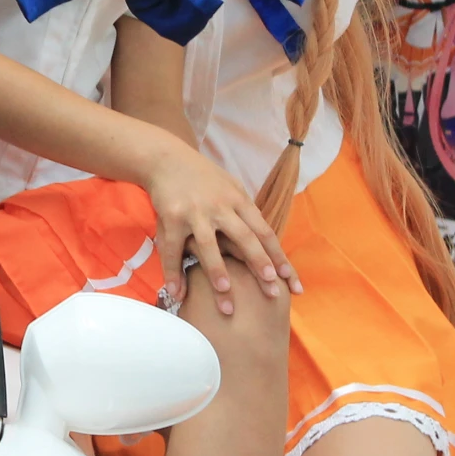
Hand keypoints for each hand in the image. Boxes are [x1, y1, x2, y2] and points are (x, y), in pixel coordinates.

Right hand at [143, 143, 299, 315]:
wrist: (167, 159)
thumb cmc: (202, 177)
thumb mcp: (230, 186)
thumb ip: (245, 211)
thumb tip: (265, 235)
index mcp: (238, 200)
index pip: (264, 231)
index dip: (276, 255)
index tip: (288, 278)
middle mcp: (220, 207)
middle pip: (244, 238)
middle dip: (259, 264)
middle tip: (271, 290)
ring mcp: (195, 213)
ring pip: (209, 246)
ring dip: (218, 271)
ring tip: (226, 296)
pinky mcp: (171, 218)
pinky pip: (172, 250)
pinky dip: (174, 273)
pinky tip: (178, 294)